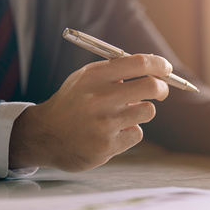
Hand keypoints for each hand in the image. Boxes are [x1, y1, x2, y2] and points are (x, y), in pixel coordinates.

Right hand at [9, 54, 170, 171]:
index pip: (138, 63)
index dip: (159, 65)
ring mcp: (103, 124)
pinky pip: (137, 133)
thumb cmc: (71, 104)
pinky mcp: (106, 146)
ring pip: (147, 110)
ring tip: (123, 114)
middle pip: (151, 86)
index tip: (166, 69)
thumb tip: (154, 70)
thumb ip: (114, 72)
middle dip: (162, 87)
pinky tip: (111, 133)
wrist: (43, 136)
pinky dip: (130, 132)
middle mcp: (98, 98)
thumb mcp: (84, 79)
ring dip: (141, 111)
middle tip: (160, 91)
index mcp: (93, 76)